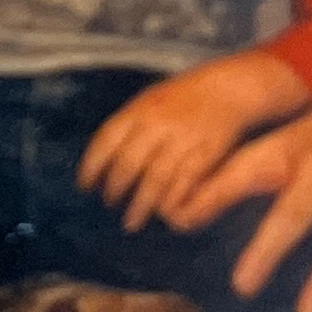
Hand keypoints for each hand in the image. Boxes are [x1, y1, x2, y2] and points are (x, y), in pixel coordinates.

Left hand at [77, 53, 306, 233]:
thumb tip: (101, 157)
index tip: (84, 186)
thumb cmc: (183, 98)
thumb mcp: (149, 100)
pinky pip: (183, 183)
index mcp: (140, 109)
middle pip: (128, 163)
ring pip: (154, 179)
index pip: (106, 140)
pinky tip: (162, 214)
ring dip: (140, 205)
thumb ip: (127, 126)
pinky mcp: (205, 154)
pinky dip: (171, 201)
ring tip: (130, 222)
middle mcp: (158, 124)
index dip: (91, 166)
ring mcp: (182, 139)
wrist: (227, 89)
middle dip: (114, 189)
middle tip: (108, 204)